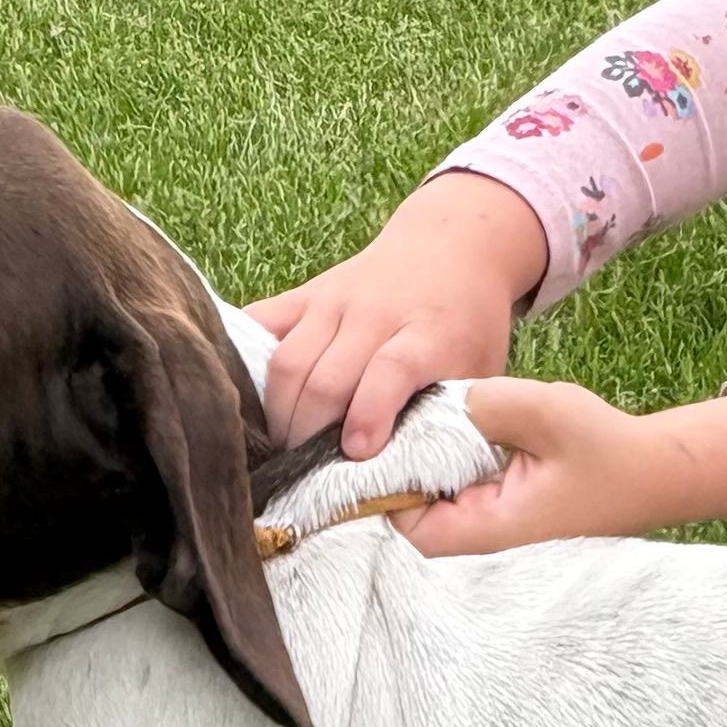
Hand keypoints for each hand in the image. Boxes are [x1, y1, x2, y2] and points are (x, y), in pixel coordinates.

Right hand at [254, 172, 550, 457]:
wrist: (452, 244)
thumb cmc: (469, 323)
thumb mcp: (482, 368)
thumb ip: (456, 415)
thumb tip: (429, 482)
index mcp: (427, 334)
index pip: (389, 371)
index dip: (369, 414)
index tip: (357, 453)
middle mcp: (375, 314)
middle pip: (326, 378)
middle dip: (310, 434)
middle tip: (307, 474)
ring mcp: (334, 301)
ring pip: (288, 361)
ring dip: (278, 414)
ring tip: (282, 449)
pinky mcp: (306, 294)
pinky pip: (261, 324)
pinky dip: (244, 361)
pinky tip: (248, 401)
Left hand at [396, 378, 726, 554]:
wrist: (655, 471)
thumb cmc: (608, 450)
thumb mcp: (548, 413)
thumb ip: (488, 405)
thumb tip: (438, 401)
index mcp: (492, 526)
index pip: (411, 525)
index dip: (387, 487)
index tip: (388, 437)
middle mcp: (487, 533)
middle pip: (415, 512)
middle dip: (404, 466)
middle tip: (404, 415)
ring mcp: (495, 520)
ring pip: (436, 496)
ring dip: (429, 458)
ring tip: (427, 414)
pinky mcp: (503, 502)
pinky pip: (460, 483)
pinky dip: (453, 454)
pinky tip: (461, 422)